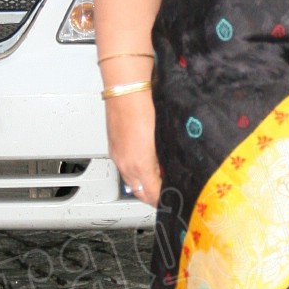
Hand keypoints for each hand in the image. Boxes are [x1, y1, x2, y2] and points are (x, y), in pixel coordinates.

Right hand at [105, 91, 161, 205]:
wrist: (127, 90)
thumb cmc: (145, 108)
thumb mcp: (163, 137)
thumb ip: (164, 159)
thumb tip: (169, 171)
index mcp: (139, 164)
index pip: (152, 194)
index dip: (164, 198)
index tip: (174, 197)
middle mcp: (125, 164)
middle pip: (139, 192)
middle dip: (153, 195)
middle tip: (168, 192)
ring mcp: (118, 156)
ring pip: (131, 181)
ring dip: (144, 184)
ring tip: (160, 178)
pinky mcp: (114, 147)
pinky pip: (125, 168)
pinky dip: (136, 172)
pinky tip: (148, 163)